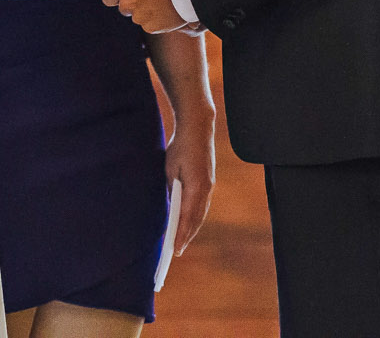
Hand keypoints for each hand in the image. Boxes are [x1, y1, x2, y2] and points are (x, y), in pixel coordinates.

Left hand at [109, 0, 198, 34]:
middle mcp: (127, 2)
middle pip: (127, 6)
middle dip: (137, 2)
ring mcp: (138, 16)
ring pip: (139, 16)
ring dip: (148, 11)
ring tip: (164, 0)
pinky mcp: (150, 28)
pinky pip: (150, 25)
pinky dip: (158, 20)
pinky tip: (168, 10)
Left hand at [163, 108, 216, 256]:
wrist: (198, 128)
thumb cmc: (181, 147)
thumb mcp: (170, 169)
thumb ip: (173, 189)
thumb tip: (173, 207)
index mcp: (196, 187)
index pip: (187, 217)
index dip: (181, 234)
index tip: (175, 249)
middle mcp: (206, 189)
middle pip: (197, 218)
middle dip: (187, 235)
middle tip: (177, 251)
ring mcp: (210, 185)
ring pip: (201, 212)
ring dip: (193, 227)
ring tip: (183, 240)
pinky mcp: (209, 181)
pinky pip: (203, 204)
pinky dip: (196, 216)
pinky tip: (191, 221)